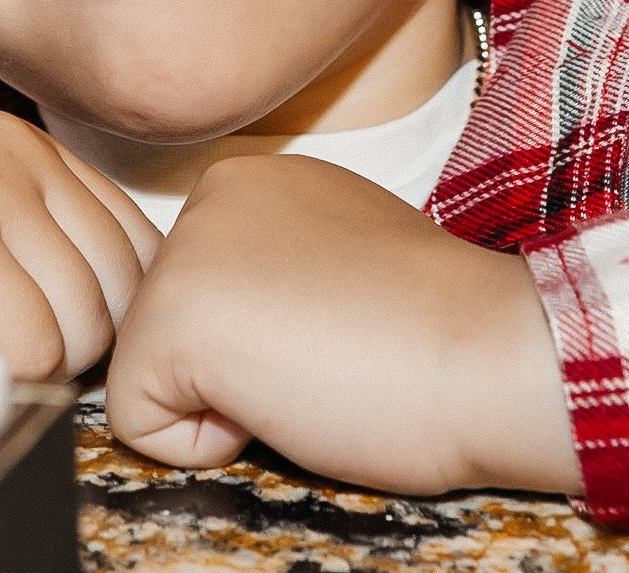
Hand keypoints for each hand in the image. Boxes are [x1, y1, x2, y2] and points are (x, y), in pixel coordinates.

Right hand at [0, 108, 160, 380]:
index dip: (104, 310)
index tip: (44, 331)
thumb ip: (43, 245)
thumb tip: (132, 316)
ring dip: (29, 362)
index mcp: (26, 144)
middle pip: (120, 290)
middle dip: (70, 343)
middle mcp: (16, 153)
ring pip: (82, 325)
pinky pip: (32, 350)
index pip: (136, 245)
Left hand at [105, 154, 581, 495]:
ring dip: (222, 404)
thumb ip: (278, 272)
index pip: (206, 297)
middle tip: (330, 357)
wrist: (489, 352)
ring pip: (149, 374)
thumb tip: (248, 321)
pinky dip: (204, 445)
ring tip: (312, 373)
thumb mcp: (341, 264)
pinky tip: (286, 401)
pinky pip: (139, 423)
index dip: (266, 346)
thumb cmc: (443, 331)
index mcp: (256, 182)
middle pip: (169, 332)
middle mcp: (208, 195)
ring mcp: (183, 250)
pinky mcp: (170, 316)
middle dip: (233, 373)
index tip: (341, 332)